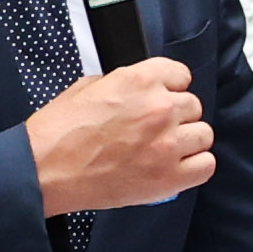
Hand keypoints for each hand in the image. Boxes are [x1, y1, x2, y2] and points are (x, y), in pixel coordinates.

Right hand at [28, 60, 213, 214]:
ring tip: (165, 149)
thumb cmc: (59, 132)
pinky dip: (195, 166)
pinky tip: (176, 167)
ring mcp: (168, 144)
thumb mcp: (87, 87)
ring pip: (204, 134)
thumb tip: (140, 89)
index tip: (165, 97)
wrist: (45, 170)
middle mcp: (159, 108)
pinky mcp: (170, 177)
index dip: (172, 87)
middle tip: (157, 129)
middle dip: (177, 116)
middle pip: (193, 105)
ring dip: (188, 140)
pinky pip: (206, 166)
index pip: (181, 74)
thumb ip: (123, 83)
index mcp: (139, 81)